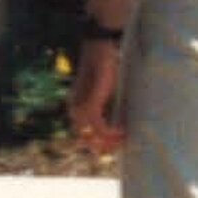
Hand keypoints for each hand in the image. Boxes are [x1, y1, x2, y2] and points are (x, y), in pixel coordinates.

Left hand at [68, 38, 125, 152]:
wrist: (99, 50)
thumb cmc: (104, 67)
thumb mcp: (105, 90)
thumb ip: (106, 105)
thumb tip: (117, 121)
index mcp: (75, 106)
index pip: (83, 132)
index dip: (98, 142)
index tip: (115, 143)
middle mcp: (74, 109)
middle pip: (85, 138)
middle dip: (102, 146)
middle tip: (119, 147)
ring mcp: (81, 108)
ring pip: (92, 135)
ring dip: (108, 141)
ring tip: (123, 140)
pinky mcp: (90, 105)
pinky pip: (99, 127)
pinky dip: (110, 133)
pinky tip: (122, 132)